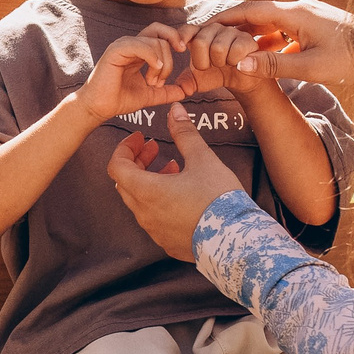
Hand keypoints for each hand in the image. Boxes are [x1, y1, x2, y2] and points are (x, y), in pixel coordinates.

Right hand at [72, 26, 196, 124]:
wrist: (99, 108)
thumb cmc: (119, 100)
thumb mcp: (150, 95)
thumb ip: (166, 92)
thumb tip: (185, 92)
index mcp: (139, 50)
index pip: (161, 33)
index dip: (175, 39)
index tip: (183, 53)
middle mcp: (131, 44)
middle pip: (161, 32)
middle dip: (171, 52)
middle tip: (167, 72)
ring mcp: (123, 45)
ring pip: (155, 41)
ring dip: (161, 63)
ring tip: (153, 82)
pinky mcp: (116, 50)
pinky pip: (141, 45)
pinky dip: (152, 58)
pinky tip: (154, 72)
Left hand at [106, 102, 245, 260]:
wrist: (236, 240)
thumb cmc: (218, 198)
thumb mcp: (202, 159)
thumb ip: (184, 133)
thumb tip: (175, 110)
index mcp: (146, 191)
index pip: (116, 166)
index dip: (125, 148)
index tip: (140, 138)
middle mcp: (145, 214)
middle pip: (125, 183)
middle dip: (137, 162)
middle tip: (155, 148)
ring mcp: (155, 231)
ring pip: (140, 201)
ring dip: (150, 181)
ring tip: (173, 167)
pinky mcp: (168, 243)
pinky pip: (154, 219)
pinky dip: (159, 201)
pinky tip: (182, 194)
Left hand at [177, 20, 270, 100]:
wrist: (239, 80)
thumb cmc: (217, 75)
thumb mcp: (197, 81)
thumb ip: (185, 83)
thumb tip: (180, 89)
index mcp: (200, 34)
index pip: (187, 29)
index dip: (182, 38)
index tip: (181, 50)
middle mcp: (215, 28)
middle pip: (200, 41)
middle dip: (203, 61)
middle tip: (211, 66)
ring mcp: (231, 32)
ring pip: (218, 47)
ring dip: (220, 62)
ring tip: (225, 64)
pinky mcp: (247, 39)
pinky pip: (236, 50)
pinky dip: (234, 61)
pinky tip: (236, 63)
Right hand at [204, 0, 353, 92]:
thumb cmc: (352, 62)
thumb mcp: (310, 67)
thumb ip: (274, 65)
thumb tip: (240, 65)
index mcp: (296, 13)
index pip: (250, 10)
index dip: (224, 18)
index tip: (203, 27)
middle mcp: (300, 9)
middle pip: (257, 14)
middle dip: (233, 26)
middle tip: (209, 38)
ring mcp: (309, 16)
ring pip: (271, 22)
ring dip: (251, 34)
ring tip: (230, 49)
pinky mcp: (317, 25)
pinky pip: (285, 29)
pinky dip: (269, 39)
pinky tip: (262, 54)